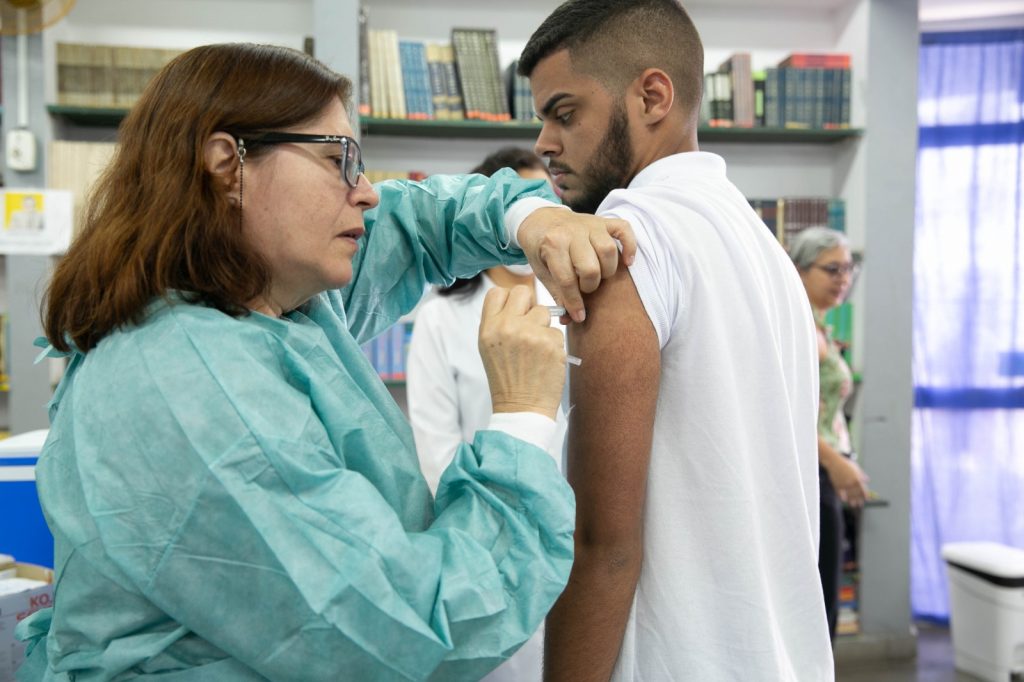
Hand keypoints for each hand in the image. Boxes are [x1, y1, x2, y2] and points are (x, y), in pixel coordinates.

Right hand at [478, 285, 566, 419]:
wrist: (521, 408)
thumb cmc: (507, 379)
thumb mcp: (490, 348)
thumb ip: (499, 322)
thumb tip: (520, 302)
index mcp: (488, 328)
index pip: (498, 292)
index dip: (509, 300)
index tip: (515, 313)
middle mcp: (507, 327)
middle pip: (524, 292)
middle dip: (530, 306)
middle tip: (529, 326)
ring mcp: (530, 334)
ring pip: (544, 311)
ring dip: (543, 327)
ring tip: (536, 350)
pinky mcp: (550, 343)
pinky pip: (557, 332)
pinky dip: (554, 345)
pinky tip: (545, 361)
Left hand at [517, 207, 636, 322]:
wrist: (540, 220)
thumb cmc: (542, 249)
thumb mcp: (542, 271)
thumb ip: (558, 293)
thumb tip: (570, 318)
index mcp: (553, 244)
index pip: (567, 280)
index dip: (574, 302)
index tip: (579, 315)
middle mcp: (572, 232)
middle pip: (591, 268)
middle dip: (589, 286)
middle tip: (584, 288)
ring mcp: (590, 224)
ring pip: (609, 251)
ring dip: (606, 271)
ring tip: (598, 276)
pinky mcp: (604, 221)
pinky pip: (625, 230)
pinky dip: (630, 247)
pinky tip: (627, 262)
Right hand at [825, 456, 869, 507]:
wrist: (834, 462)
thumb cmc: (846, 463)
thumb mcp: (856, 468)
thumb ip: (862, 475)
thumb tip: (867, 480)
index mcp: (857, 478)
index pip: (863, 490)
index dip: (865, 496)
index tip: (866, 499)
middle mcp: (851, 483)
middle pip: (856, 495)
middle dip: (858, 500)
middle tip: (859, 504)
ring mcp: (844, 485)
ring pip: (849, 496)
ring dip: (851, 501)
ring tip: (853, 504)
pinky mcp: (837, 485)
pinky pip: (840, 494)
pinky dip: (843, 497)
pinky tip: (844, 500)